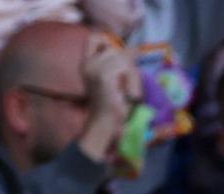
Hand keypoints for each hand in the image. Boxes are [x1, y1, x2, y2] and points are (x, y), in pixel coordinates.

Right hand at [77, 35, 141, 156]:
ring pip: (123, 58)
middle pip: (116, 49)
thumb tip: (135, 50)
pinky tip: (130, 94)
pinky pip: (125, 67)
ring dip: (133, 75)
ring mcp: (94, 69)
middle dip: (129, 63)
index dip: (109, 40)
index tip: (120, 54)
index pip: (94, 37)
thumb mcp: (115, 79)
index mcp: (87, 63)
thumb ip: (120, 63)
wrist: (105, 125)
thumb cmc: (112, 105)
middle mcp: (88, 64)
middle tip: (130, 83)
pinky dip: (132, 80)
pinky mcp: (104, 76)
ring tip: (130, 91)